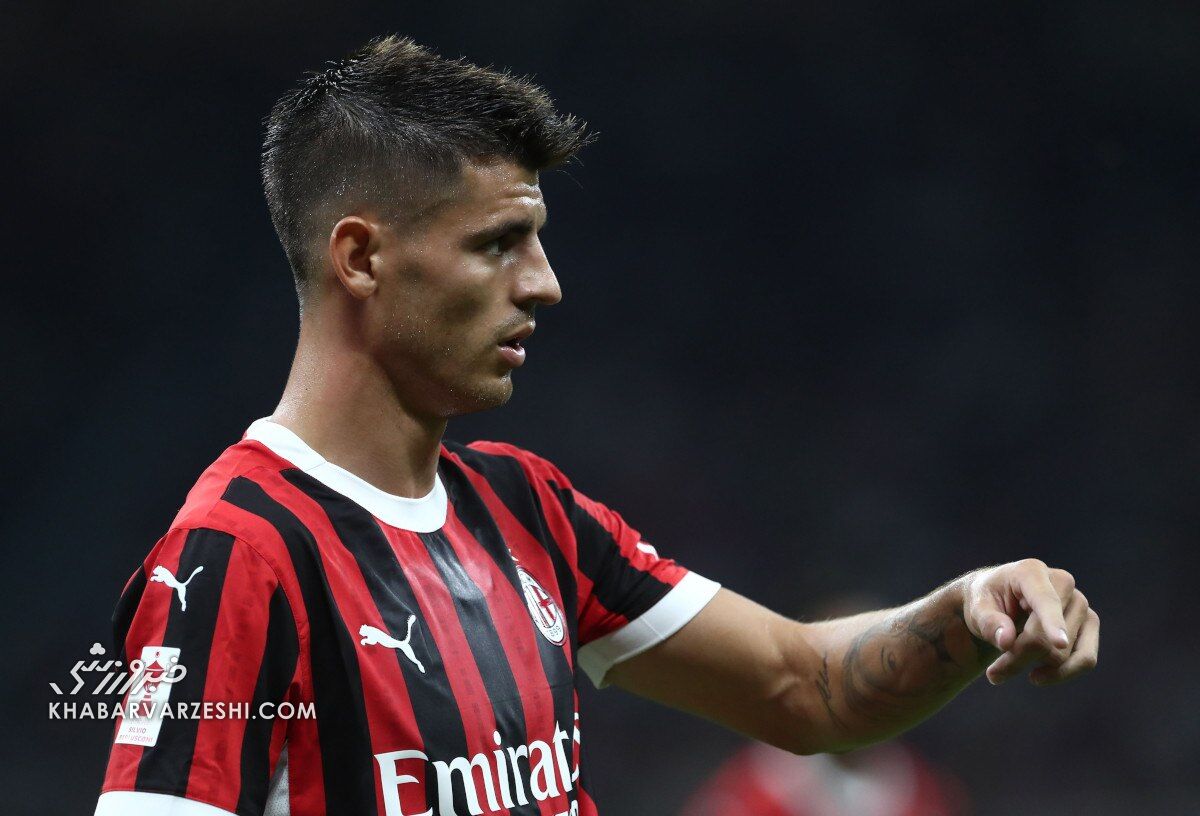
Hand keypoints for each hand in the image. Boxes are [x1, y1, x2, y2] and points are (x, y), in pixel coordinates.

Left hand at [961, 559, 1099, 685]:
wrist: (999, 599)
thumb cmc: (986, 601)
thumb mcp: (976, 609)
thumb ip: (988, 623)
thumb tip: (1006, 641)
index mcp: (1031, 572)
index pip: (1045, 601)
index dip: (1052, 622)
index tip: (1059, 643)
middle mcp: (1063, 582)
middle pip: (1047, 636)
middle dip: (1019, 658)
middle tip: (993, 673)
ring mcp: (1080, 603)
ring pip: (1065, 652)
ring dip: (1035, 667)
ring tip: (1006, 669)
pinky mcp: (1089, 622)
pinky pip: (1086, 658)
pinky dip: (1062, 674)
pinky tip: (1036, 676)